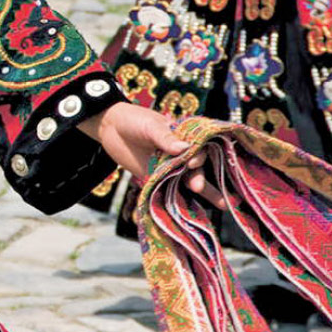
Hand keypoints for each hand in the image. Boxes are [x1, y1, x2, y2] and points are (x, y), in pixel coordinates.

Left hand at [78, 101, 223, 207]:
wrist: (110, 127)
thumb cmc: (134, 120)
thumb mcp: (150, 126)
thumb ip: (165, 138)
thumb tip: (184, 148)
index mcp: (184, 137)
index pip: (198, 148)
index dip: (198, 156)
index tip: (192, 162)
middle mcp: (180, 154)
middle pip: (196, 168)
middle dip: (200, 178)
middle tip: (198, 187)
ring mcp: (169, 167)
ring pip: (188, 181)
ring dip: (202, 192)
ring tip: (221, 205)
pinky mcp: (156, 178)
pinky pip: (170, 189)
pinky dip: (178, 199)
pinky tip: (192, 211)